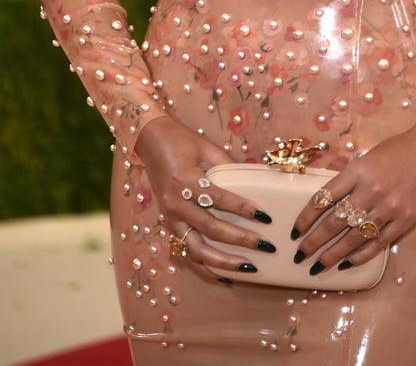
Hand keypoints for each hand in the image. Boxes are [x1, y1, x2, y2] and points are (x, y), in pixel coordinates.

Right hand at [134, 116, 277, 277]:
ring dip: (223, 261)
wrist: (150, 140)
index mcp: (184, 179)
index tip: (265, 216)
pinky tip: (225, 274)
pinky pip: (187, 252)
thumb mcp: (207, 148)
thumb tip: (257, 181)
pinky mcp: (169, 225)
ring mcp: (170, 217)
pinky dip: (205, 266)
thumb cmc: (180, 141)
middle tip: (264, 245)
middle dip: (239, 240)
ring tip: (249, 267)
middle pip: (210, 229)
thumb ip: (229, 167)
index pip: (218, 198)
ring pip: (196, 249)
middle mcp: (175, 203)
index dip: (242, 208)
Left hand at [290, 116, 415, 273]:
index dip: (305, 218)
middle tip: (299, 255)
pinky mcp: (405, 220)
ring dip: (333, 254)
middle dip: (313, 242)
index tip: (295, 231)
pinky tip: (346, 263)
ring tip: (318, 265)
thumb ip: (350, 179)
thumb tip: (328, 203)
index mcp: (357, 170)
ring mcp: (388, 207)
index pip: (323, 198)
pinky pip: (377, 243)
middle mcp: (370, 190)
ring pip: (353, 238)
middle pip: (334, 222)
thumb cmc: (399, 149)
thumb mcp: (368, 157)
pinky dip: (360, 256)